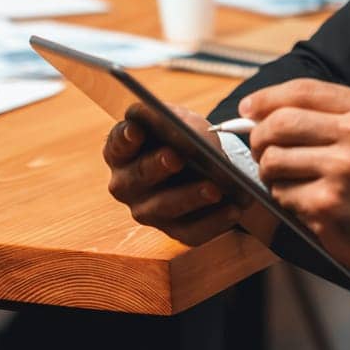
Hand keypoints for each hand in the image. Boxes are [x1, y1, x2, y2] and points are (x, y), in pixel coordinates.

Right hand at [102, 103, 243, 244]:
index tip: (137, 130)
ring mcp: (148, 211)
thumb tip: (166, 119)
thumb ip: (168, 119)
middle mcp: (127, 186)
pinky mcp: (174, 230)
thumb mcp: (177, 120)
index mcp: (121, 154)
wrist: (204, 162)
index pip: (117, 145)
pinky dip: (214, 221)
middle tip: (176, 157)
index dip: (125, 138)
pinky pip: (192, 231)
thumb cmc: (182, 136)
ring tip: (215, 188)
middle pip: (138, 177)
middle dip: (158, 166)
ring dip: (190, 197)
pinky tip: (233, 208)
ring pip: (165, 208)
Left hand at [242, 79, 349, 272]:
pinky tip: (304, 200)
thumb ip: (325, 115)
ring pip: (273, 160)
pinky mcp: (326, 204)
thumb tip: (261, 110)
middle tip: (260, 147)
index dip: (267, 98)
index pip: (303, 91)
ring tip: (288, 177)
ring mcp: (341, 171)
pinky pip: (280, 193)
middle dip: (259, 136)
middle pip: (280, 122)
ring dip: (270, 171)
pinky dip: (284, 198)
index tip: (249, 108)